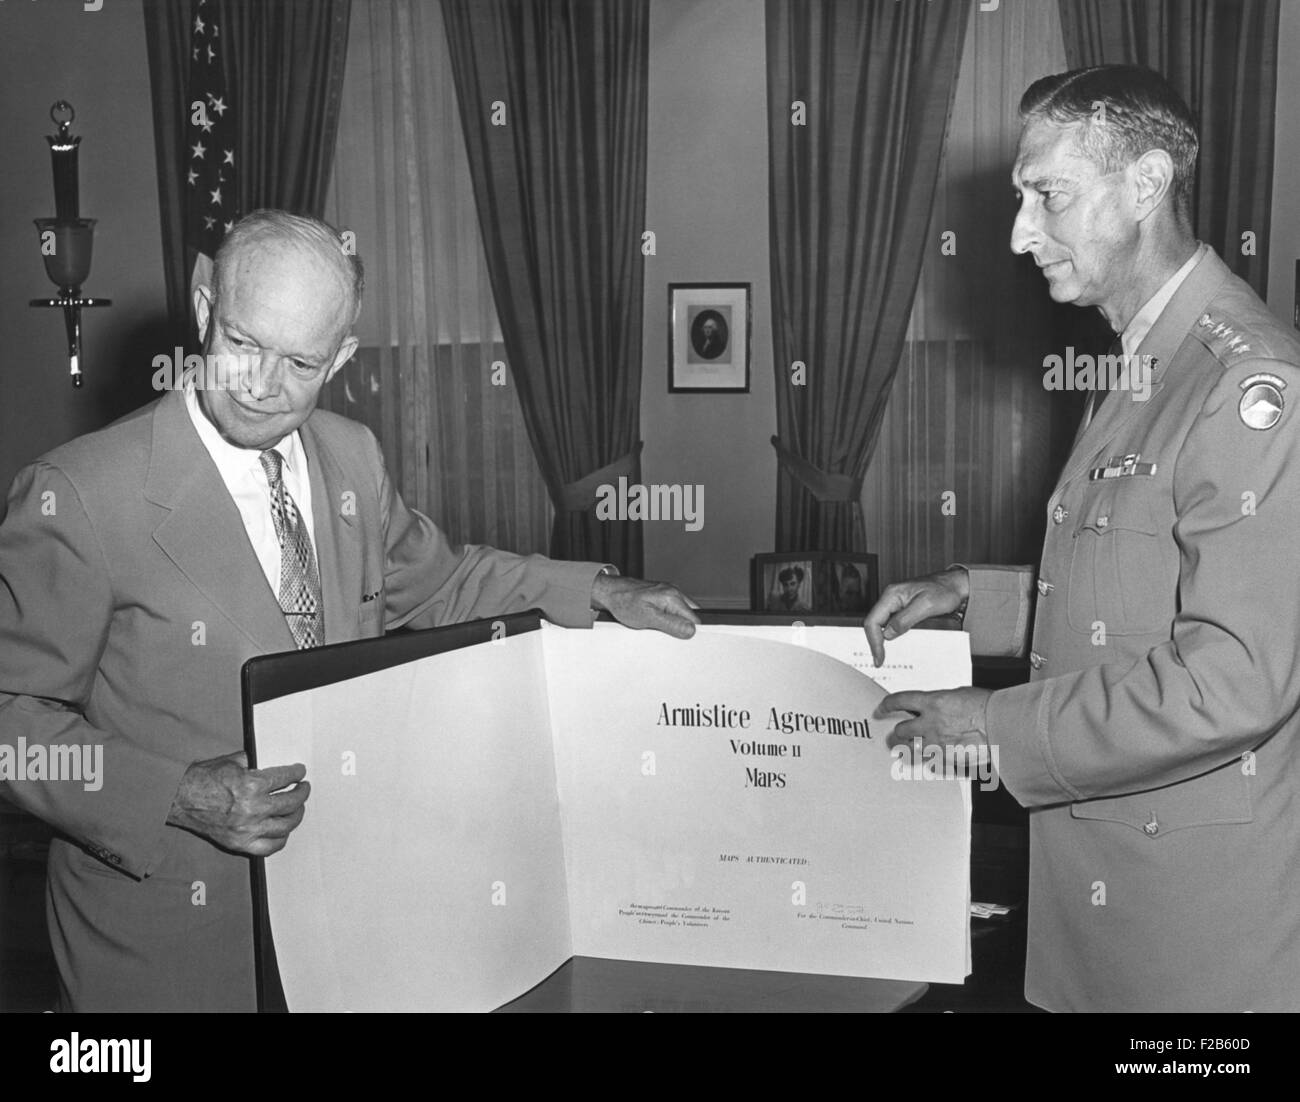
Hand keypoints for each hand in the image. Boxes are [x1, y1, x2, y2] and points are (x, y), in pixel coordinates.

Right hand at [167, 751, 309, 856]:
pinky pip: (269, 847)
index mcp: (252, 785)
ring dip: (296, 816)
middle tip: (303, 789)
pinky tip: (283, 831)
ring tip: (297, 808)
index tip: (300, 772)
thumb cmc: (201, 779)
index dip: (297, 774)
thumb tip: (265, 762)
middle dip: (302, 794)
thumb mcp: (230, 762)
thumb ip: (251, 762)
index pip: (286, 778)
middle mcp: (253, 809)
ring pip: (285, 826)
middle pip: (291, 803)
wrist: (178, 799)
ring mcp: (247, 830)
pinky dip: (281, 839)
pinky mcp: (239, 844)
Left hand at [591, 573, 700, 638]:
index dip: (690, 632)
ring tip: (656, 625)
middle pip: (690, 616)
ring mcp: (668, 593)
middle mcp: (673, 592)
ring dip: (673, 623)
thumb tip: (691, 631)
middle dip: (682, 628)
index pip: (695, 619)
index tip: (682, 641)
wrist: (609, 592)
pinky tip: (654, 621)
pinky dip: (666, 618)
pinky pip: (671, 610)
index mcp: (673, 597)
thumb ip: (671, 624)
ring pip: (681, 614)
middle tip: (665, 633)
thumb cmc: (623, 602)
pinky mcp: (661, 596)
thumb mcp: (647, 618)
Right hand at [863, 567, 968, 665]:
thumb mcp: (926, 606)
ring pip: (882, 625)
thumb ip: (905, 619)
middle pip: (874, 623)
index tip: (879, 657)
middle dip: (875, 643)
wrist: (957, 584)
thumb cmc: (945, 590)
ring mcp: (897, 604)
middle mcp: (891, 599)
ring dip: (883, 640)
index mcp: (892, 595)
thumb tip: (888, 634)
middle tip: (880, 660)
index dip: (874, 641)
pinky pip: (893, 624)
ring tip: (886, 655)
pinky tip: (898, 644)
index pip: (873, 620)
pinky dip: (893, 636)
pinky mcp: (905, 609)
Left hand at [880, 687, 992, 764]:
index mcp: (932, 702)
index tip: (882, 709)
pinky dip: (933, 761)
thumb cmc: (988, 707)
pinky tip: (937, 758)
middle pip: (900, 730)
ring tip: (911, 748)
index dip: (887, 705)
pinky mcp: (946, 759)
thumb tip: (937, 706)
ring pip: (911, 749)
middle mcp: (930, 724)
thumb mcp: (960, 695)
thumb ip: (942, 702)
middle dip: (898, 732)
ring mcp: (937, 743)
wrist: (1002, 726)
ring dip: (910, 749)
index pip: (899, 701)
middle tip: (899, 733)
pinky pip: (931, 762)